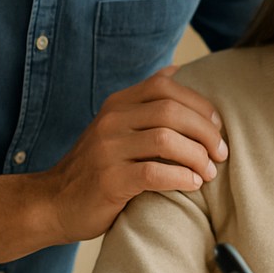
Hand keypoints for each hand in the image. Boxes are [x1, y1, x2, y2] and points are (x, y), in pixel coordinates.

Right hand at [43, 67, 228, 242]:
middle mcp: (111, 121)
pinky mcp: (108, 180)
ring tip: (209, 172)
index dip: (198, 103)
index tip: (217, 125)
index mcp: (117, 104)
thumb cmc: (96, 167)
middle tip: (220, 153)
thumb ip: (143, 102)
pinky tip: (192, 184)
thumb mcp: (115, 126)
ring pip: (166, 140)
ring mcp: (107, 149)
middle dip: (205, 132)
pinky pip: (154, 172)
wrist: (52, 203)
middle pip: (171, 111)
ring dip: (196, 156)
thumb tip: (175, 69)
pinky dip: (180, 177)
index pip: (165, 86)